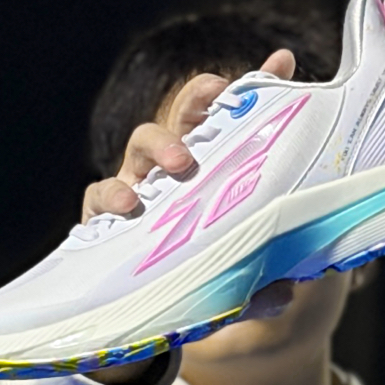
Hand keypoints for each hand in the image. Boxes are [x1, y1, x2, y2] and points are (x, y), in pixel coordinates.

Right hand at [86, 48, 295, 384]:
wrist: (147, 320)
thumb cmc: (194, 281)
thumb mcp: (235, 280)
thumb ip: (259, 279)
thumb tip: (287, 292)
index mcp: (207, 174)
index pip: (227, 123)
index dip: (253, 90)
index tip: (279, 64)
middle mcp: (169, 175)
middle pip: (182, 119)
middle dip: (198, 101)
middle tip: (219, 93)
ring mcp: (134, 191)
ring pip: (138, 147)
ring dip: (159, 146)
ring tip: (180, 164)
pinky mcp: (101, 220)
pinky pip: (98, 197)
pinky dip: (110, 195)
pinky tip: (126, 206)